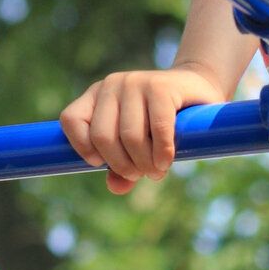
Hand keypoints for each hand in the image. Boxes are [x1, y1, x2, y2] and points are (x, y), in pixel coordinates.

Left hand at [60, 65, 230, 193]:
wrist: (197, 92)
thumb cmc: (161, 122)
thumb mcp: (137, 145)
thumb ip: (121, 166)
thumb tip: (115, 188)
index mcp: (96, 96)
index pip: (71, 119)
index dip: (82, 147)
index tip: (100, 165)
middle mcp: (112, 84)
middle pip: (102, 137)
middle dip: (122, 165)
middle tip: (140, 174)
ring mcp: (136, 82)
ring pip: (130, 136)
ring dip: (145, 164)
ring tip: (156, 171)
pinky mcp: (161, 86)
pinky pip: (158, 128)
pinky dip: (162, 152)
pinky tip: (166, 161)